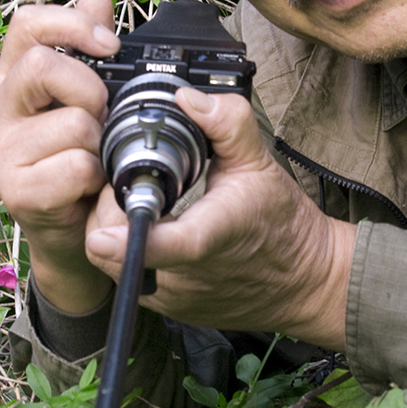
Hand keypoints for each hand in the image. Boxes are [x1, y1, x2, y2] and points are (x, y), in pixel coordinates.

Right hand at [0, 0, 123, 313]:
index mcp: (14, 76)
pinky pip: (76, 166)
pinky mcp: (17, 191)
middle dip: (92, 88)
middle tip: (105, 114)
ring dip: (100, 142)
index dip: (71, 23)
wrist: (74, 228)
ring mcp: (2, 151)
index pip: (28, 23)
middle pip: (44, 66)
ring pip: (73, 123)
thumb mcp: (85, 97)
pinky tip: (91, 185)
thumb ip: (89, 47)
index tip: (111, 45)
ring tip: (96, 157)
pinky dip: (97, 175)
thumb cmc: (78, 154)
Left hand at [84, 86, 354, 350]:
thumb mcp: (260, 162)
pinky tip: (149, 230)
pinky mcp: (169, 309)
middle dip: (107, 211)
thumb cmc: (281, 223)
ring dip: (114, 232)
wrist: (303, 280)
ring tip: (138, 204)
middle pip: (116, 251)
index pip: (164, 247)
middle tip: (125, 184)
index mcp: (211, 236)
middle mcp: (187, 276)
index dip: (127, 240)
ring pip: (113, 266)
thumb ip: (226, 123)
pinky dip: (126, 252)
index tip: (103, 233)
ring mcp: (175, 297)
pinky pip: (127, 278)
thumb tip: (187, 98)